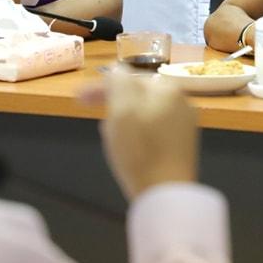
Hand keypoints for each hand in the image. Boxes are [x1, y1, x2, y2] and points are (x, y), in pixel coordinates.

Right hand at [98, 69, 198, 199]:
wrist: (166, 193)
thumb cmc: (140, 151)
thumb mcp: (122, 111)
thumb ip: (119, 82)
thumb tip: (117, 69)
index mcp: (167, 89)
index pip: (128, 78)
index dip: (100, 86)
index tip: (78, 97)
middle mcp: (181, 100)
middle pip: (137, 94)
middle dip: (112, 101)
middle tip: (88, 112)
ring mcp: (184, 122)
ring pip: (144, 111)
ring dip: (123, 117)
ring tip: (107, 132)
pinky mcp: (182, 143)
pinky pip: (154, 128)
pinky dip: (137, 131)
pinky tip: (126, 146)